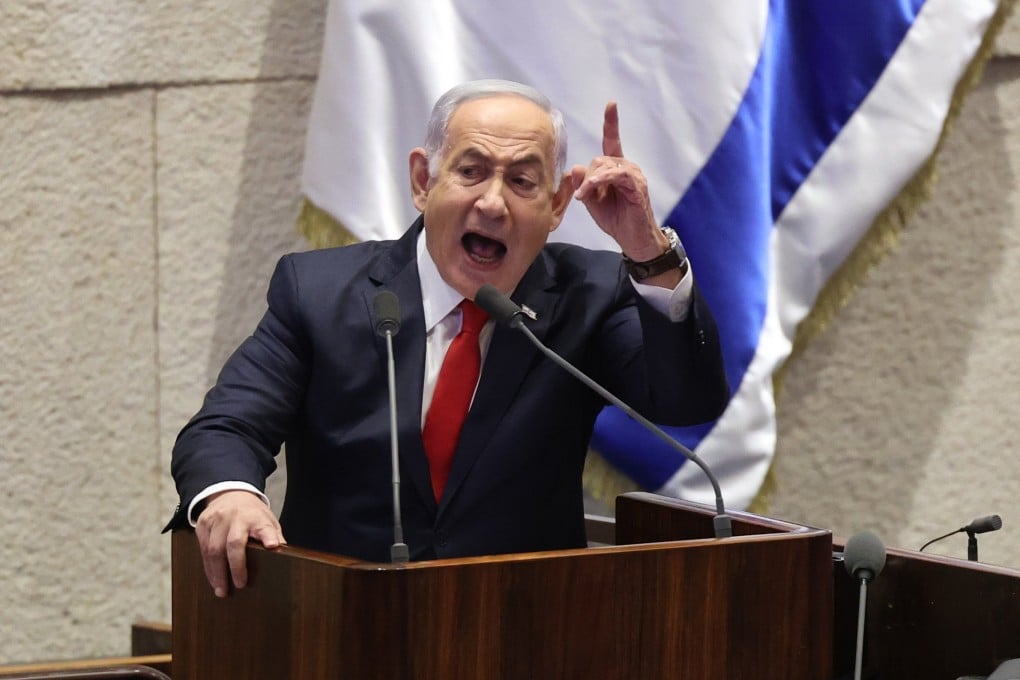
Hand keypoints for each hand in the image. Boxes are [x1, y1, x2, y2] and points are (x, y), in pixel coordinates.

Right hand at [194, 490, 285, 597]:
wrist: (231, 493)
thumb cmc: (252, 513)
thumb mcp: (268, 519)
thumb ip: (273, 536)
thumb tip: (284, 555)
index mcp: (256, 516)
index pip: (264, 526)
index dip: (268, 536)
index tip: (273, 545)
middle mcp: (235, 516)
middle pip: (234, 543)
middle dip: (236, 567)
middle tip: (240, 585)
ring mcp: (217, 519)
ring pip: (214, 549)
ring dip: (217, 572)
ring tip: (222, 590)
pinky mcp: (203, 524)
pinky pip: (203, 549)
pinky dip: (208, 566)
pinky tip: (213, 577)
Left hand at [570, 101, 667, 262]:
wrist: (633, 240)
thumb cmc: (616, 220)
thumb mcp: (593, 202)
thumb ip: (584, 185)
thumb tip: (576, 167)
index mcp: (616, 169)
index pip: (612, 141)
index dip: (612, 123)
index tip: (612, 104)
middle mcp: (627, 167)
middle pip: (599, 158)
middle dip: (587, 176)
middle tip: (582, 196)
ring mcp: (634, 175)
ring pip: (605, 165)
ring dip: (591, 181)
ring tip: (584, 197)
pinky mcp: (637, 185)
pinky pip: (616, 175)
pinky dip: (600, 181)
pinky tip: (591, 191)